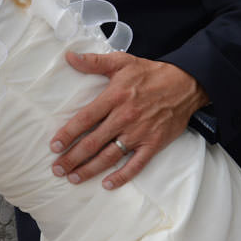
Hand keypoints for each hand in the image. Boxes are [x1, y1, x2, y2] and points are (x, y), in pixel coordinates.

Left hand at [51, 52, 209, 189]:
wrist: (186, 84)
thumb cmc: (150, 73)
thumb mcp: (121, 61)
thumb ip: (94, 62)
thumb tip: (69, 56)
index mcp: (114, 98)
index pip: (85, 119)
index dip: (68, 134)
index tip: (54, 146)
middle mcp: (124, 118)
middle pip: (93, 143)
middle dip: (73, 158)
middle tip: (57, 169)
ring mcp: (139, 133)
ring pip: (110, 156)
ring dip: (90, 169)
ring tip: (73, 178)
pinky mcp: (154, 144)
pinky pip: (136, 164)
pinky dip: (122, 176)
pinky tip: (107, 184)